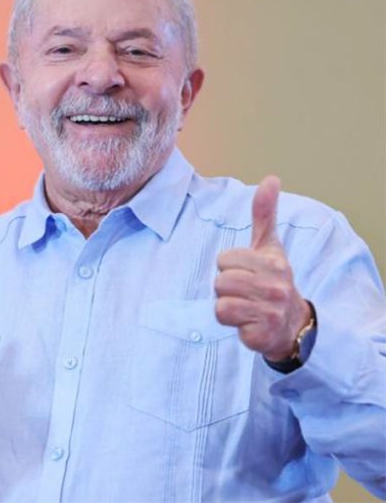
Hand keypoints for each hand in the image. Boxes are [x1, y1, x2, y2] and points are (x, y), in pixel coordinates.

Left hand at [215, 176, 311, 360]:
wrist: (291, 325)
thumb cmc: (273, 281)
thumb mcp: (270, 247)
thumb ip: (265, 214)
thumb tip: (270, 178)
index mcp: (274, 262)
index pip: (224, 259)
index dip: (229, 267)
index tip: (247, 274)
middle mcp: (276, 286)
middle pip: (220, 280)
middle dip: (226, 287)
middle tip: (245, 293)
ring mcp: (271, 311)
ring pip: (220, 301)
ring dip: (227, 305)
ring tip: (245, 306)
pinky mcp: (261, 333)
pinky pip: (225, 318)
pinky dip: (231, 322)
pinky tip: (247, 322)